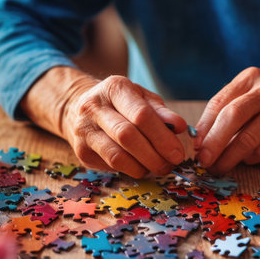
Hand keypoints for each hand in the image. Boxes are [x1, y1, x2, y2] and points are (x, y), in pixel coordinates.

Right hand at [21, 68, 186, 177]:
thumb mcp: (142, 98)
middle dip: (154, 156)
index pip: (140, 114)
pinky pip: (110, 166)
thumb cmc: (120, 103)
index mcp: (114, 88)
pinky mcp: (82, 152)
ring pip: (117, 156)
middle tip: (170, 165)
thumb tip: (180, 127)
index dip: (162, 137)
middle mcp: (94, 107)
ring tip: (158, 167)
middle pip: (127, 136)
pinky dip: (130, 170)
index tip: (178, 153)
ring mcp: (84, 130)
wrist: (79, 108)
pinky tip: (140, 166)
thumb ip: (161, 112)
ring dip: (143, 167)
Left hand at [195, 62, 259, 173]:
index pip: (219, 103)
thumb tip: (201, 140)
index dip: (203, 127)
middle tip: (203, 161)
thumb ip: (227, 109)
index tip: (194, 145)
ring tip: (218, 167)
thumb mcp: (251, 91)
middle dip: (213, 143)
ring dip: (229, 158)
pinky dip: (250, 158)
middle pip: (232, 118)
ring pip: (249, 139)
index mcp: (249, 78)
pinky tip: (246, 158)